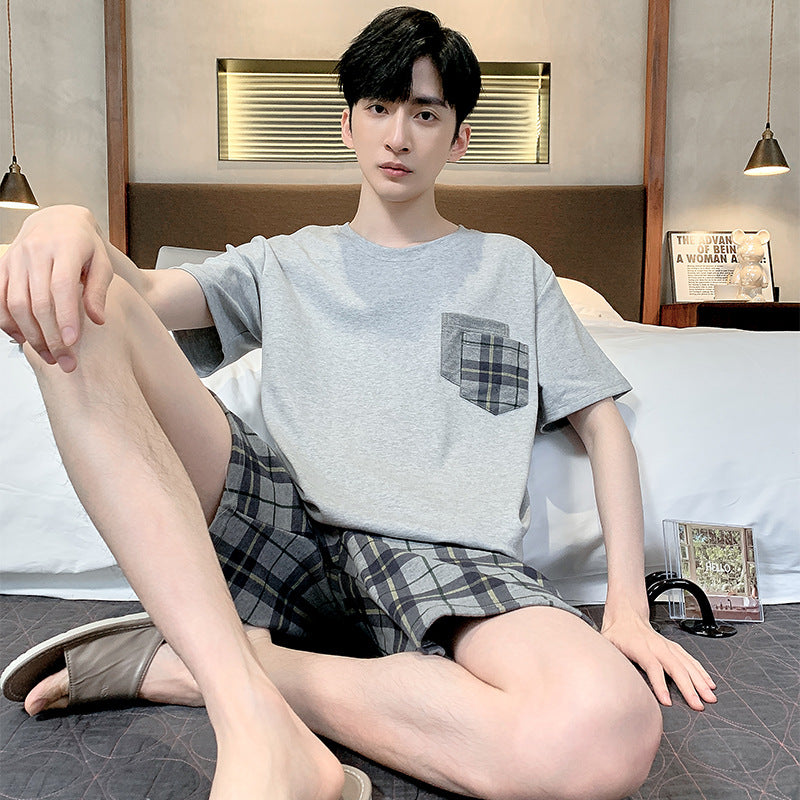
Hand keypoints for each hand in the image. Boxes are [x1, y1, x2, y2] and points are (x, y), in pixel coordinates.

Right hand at [0, 205, 112, 371]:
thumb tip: (97, 320)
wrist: (58, 221)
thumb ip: (99, 291)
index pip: (62, 287)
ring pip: (16, 304)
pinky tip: (24, 339)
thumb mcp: (102, 264)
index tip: (73, 343)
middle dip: (51, 336)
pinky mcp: (3, 266)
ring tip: (49, 356)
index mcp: (66, 248)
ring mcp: (16, 259)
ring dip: (31, 335)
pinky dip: (8, 323)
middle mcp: (36, 251)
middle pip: (39, 301)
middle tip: (65, 361)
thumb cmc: (85, 245)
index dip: (66, 317)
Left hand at [601, 604, 717, 710]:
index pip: (652, 666)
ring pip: (686, 663)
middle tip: (698, 705)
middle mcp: (656, 645)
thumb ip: (610, 661)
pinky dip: (701, 671)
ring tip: (709, 697)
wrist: (626, 615)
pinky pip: (690, 659)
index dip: (660, 685)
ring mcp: (667, 645)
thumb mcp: (607, 646)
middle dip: (689, 687)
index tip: (667, 702)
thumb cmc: (616, 634)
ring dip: (700, 681)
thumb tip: (611, 680)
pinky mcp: (673, 647)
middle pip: (675, 667)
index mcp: (639, 646)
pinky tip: (709, 683)